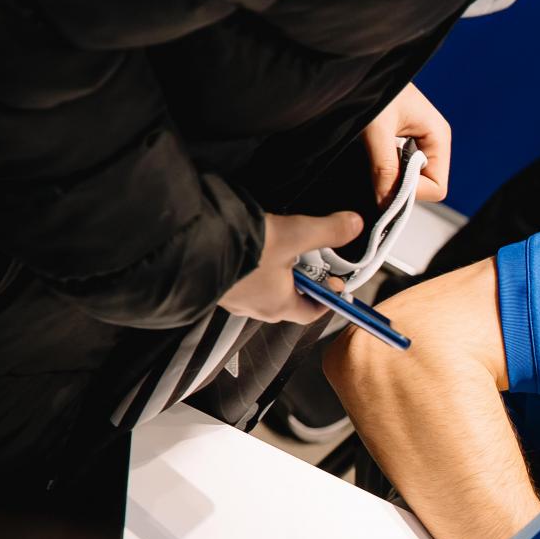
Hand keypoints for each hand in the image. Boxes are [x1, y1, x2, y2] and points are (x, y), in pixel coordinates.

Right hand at [219, 211, 359, 322]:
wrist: (185, 244)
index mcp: (278, 306)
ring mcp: (230, 299)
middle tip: (308, 257)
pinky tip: (250, 248)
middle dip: (302, 281)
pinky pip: (240, 282)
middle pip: (289, 300)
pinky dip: (251, 269)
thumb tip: (354, 225)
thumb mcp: (293, 234)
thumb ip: (326, 231)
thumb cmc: (240, 249)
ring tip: (279, 247)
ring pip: (263, 290)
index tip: (335, 282)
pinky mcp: (213, 285)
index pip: (311, 313)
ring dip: (275, 272)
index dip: (328, 298)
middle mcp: (253, 309)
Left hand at [362, 83, 450, 203]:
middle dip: (401, 186)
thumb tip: (386, 203)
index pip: (437, 187)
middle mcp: (433, 142)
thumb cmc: (371, 87)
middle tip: (375, 171)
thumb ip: (384, 166)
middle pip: (426, 186)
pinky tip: (372, 158)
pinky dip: (386, 171)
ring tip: (372, 159)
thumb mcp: (376, 128)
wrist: (355, 68)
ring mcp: (419, 143)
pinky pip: (401, 170)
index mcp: (438, 136)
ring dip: (392, 178)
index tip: (385, 184)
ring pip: (413, 180)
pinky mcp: (403, 143)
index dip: (412, 192)